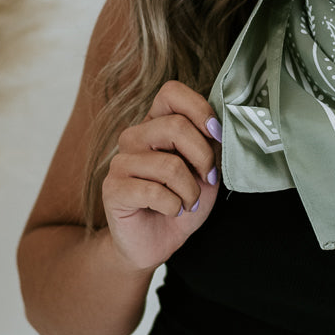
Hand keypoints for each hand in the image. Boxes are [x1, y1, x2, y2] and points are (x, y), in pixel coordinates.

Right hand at [101, 81, 220, 270]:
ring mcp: (120, 162)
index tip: (216, 135)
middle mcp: (135, 137)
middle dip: (203, 158)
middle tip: (207, 180)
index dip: (200, 110)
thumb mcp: (205, 170)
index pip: (172, 93)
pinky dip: (173, 206)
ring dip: (190, 191)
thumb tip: (221, 127)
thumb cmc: (182, 202)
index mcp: (156, 124)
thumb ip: (210, 145)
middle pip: (176, 126)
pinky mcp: (113, 188)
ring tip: (188, 202)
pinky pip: (154, 192)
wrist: (156, 242)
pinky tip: (171, 210)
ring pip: (170, 165)